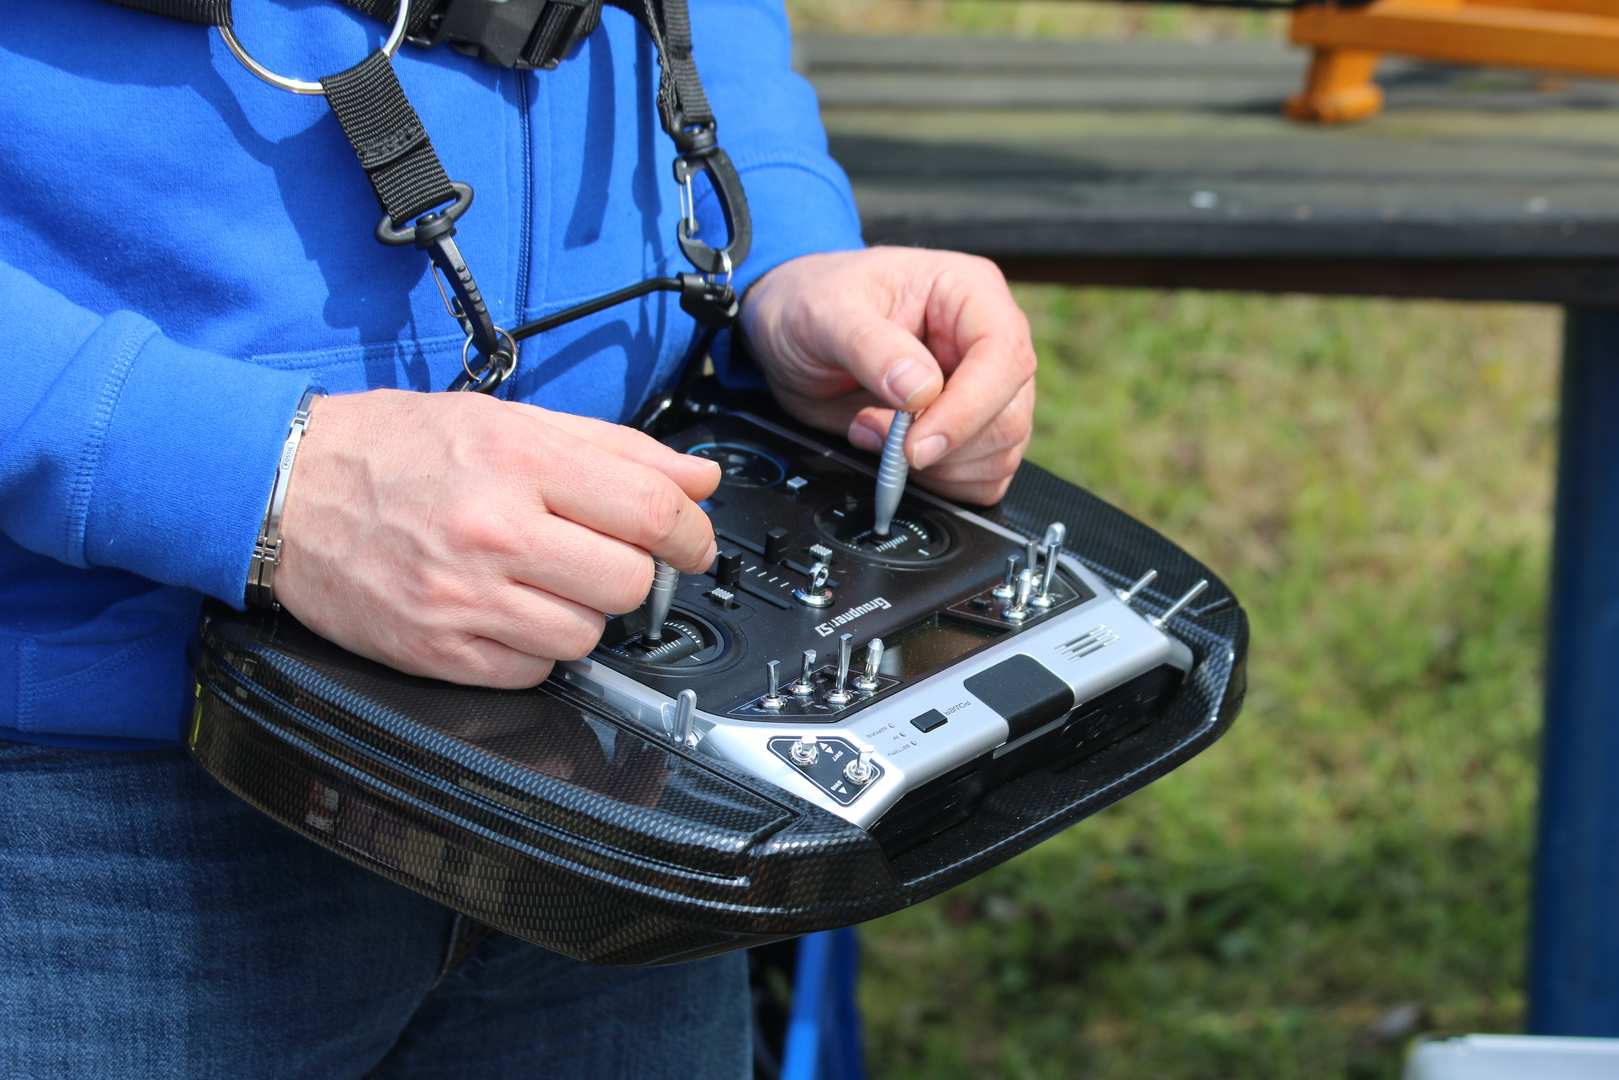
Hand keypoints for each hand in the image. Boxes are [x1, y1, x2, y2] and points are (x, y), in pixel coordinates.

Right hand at [274, 389, 719, 688]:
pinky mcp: (437, 651)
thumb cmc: (392, 448)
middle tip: (602, 554)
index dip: (691, 532)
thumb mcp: (508, 421)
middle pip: (628, 582)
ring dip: (582, 612)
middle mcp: (493, 531)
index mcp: (518, 462)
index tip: (694, 542)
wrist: (286, 488)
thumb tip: (698, 477)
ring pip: (586, 635)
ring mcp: (463, 598)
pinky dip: (535, 648)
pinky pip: (533, 673)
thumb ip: (614, 447)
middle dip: (631, 571)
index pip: (650, 510)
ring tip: (541, 578)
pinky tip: (507, 610)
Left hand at [739, 247, 1035, 504]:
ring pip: (1000, 452)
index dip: (967, 410)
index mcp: (969, 292)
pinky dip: (939, 482)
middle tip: (878, 436)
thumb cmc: (811, 302)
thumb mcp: (823, 315)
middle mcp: (987, 340)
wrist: (790, 329)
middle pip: (1009, 415)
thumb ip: (870, 348)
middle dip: (944, 446)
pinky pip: (982, 476)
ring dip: (936, 467)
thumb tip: (920, 390)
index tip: (915, 444)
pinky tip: (893, 454)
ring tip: (875, 433)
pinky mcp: (969, 428)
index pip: (1004, 358)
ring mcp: (983, 387)